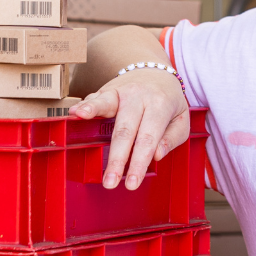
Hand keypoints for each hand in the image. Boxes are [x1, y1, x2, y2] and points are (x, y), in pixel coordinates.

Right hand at [71, 68, 190, 189]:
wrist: (156, 72)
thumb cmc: (168, 101)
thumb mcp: (181, 119)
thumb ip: (172, 138)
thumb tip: (156, 155)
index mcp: (160, 105)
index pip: (148, 139)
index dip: (139, 163)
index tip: (132, 183)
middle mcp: (140, 96)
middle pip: (125, 130)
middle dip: (116, 158)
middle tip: (109, 182)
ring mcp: (121, 90)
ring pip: (106, 105)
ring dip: (91, 114)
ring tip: (79, 120)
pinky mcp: (106, 89)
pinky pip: (94, 98)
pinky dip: (84, 105)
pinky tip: (74, 112)